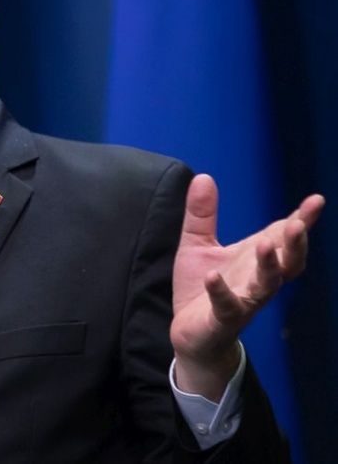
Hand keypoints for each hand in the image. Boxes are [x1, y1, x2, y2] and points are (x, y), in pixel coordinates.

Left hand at [170, 174, 324, 399]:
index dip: (301, 219)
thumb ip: (202, 214)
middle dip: (295, 244)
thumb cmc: (202, 285)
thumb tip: (203, 176)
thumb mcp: (197, 243)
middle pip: (287, 262)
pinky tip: (214, 276)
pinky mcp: (223, 318)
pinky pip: (227, 306)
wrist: (191, 332)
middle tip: (297, 224)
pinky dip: (221, 291)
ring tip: (265, 244)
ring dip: (268, 265)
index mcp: (256, 258)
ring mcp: (244, 300)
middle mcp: (258, 279)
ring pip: (266, 285)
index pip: (283, 236)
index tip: (316, 200)